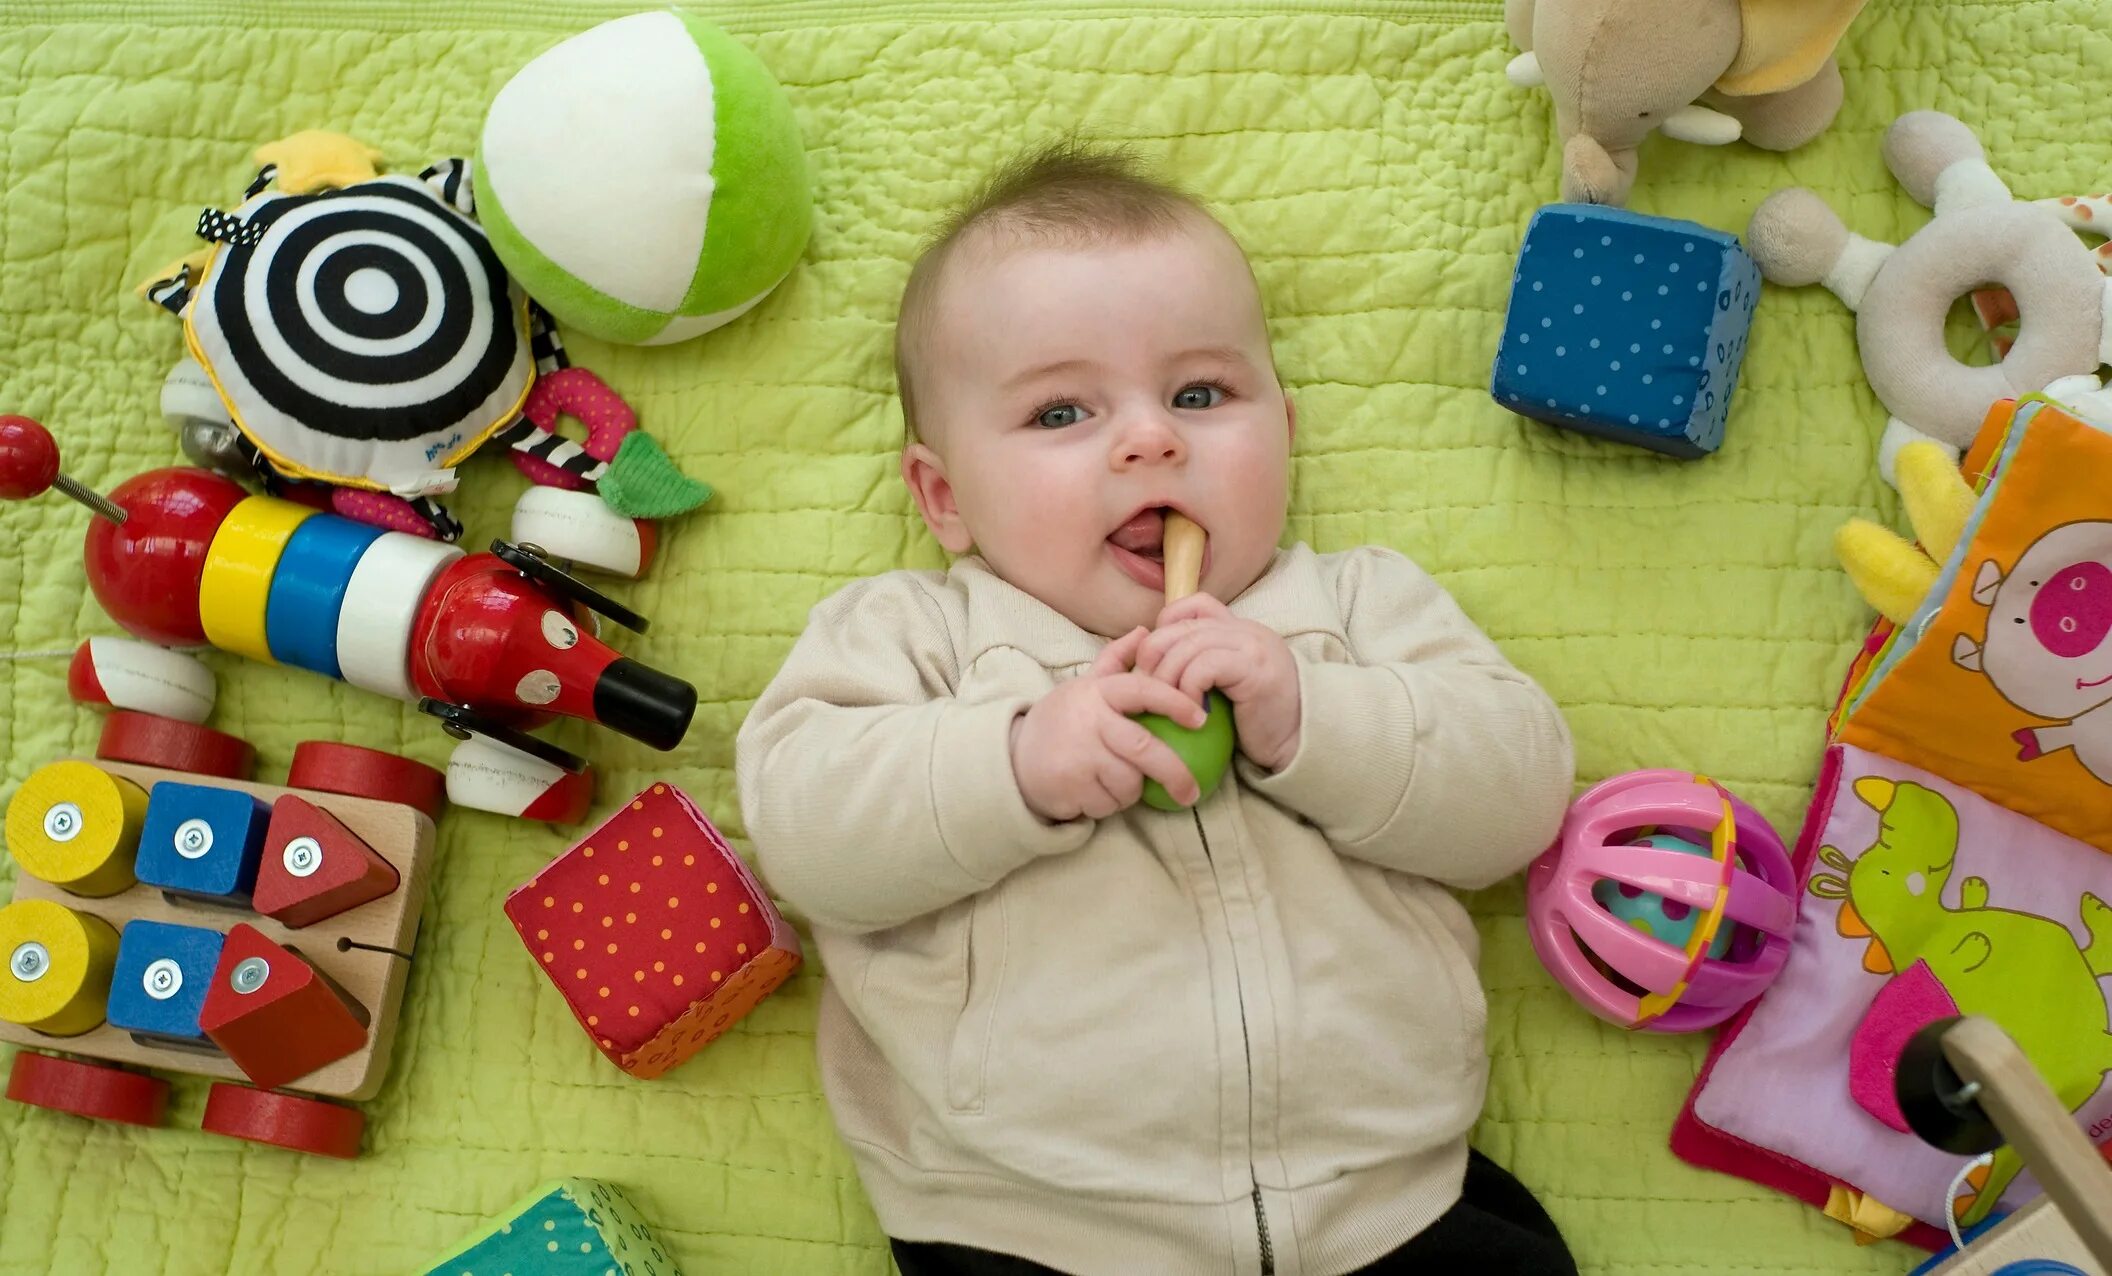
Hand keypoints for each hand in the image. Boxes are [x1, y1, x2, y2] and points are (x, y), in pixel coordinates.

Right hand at [1009, 626, 1210, 821]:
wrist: (1015, 757)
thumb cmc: (1063, 720)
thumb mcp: (1085, 686)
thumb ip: (1115, 661)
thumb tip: (1144, 630)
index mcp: (1098, 692)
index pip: (1142, 690)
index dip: (1175, 702)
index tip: (1201, 718)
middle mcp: (1089, 719)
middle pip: (1143, 749)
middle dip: (1174, 773)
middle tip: (1191, 792)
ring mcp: (1079, 754)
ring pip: (1129, 783)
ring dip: (1130, 791)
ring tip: (1112, 780)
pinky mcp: (1071, 785)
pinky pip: (1109, 804)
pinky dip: (1109, 805)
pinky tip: (1091, 792)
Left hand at [1136, 594, 1300, 770]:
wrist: (1301, 741)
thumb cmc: (1259, 722)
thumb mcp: (1228, 687)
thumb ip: (1205, 667)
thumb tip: (1155, 666)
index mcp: (1239, 630)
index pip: (1194, 605)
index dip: (1165, 625)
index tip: (1157, 660)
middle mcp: (1246, 631)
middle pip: (1182, 626)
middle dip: (1153, 655)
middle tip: (1147, 686)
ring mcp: (1252, 646)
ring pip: (1188, 645)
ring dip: (1167, 677)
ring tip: (1167, 704)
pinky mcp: (1254, 669)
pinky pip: (1204, 667)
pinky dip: (1187, 688)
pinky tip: (1191, 712)